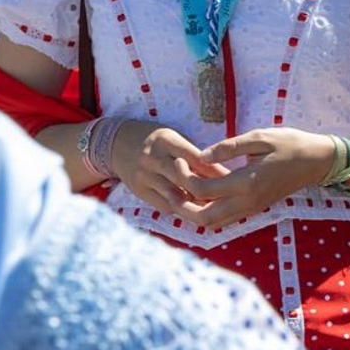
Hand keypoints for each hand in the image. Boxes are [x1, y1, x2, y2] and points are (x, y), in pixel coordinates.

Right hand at [109, 122, 229, 218]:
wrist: (116, 144)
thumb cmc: (155, 139)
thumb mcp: (173, 137)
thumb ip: (193, 153)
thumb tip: (221, 172)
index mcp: (166, 140)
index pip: (194, 157)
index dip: (214, 170)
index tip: (233, 178)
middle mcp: (153, 159)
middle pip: (184, 178)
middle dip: (207, 189)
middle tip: (228, 197)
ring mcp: (144, 177)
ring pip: (174, 196)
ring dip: (196, 204)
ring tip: (217, 208)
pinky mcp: (139, 192)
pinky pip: (164, 205)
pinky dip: (181, 209)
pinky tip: (197, 212)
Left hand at [179, 128, 334, 228]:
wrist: (317, 162)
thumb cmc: (290, 144)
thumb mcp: (260, 137)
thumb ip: (229, 147)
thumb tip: (201, 156)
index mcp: (247, 182)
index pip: (203, 191)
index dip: (184, 178)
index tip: (179, 161)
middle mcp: (247, 202)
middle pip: (203, 218)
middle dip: (182, 206)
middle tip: (173, 186)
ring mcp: (251, 208)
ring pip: (213, 224)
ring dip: (193, 212)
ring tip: (184, 191)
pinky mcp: (254, 209)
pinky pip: (224, 219)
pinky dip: (208, 212)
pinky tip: (203, 195)